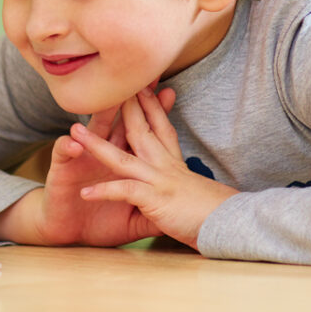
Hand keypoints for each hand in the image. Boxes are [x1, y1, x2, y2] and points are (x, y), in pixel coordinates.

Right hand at [0, 87, 176, 246]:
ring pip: (92, 130)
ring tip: (109, 99)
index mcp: (124, 160)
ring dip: (100, 116)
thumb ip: (155, 211)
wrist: (67, 232)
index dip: (154, 113)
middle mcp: (104, 152)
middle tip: (141, 78)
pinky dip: (69, 146)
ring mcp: (83, 157)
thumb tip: (184, 211)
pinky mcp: (62, 169)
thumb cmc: (101, 221)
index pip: (141, 131)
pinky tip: (74, 141)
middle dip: (130, 100)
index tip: (170, 92)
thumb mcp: (134, 219)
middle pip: (119, 121)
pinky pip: (64, 152)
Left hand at [70, 88, 238, 248]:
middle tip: (104, 87)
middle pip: (140, 129)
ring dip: (96, 144)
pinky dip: (104, 191)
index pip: (162, 127)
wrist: (235, 226)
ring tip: (75, 132)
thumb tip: (191, 184)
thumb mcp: (202, 192)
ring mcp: (159, 180)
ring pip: (122, 157)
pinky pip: (124, 191)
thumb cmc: (220, 214)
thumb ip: (190, 184)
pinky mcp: (155, 199)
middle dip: (121, 108)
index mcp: (176, 163)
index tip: (142, 85)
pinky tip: (85, 193)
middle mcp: (166, 166)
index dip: (151, 105)